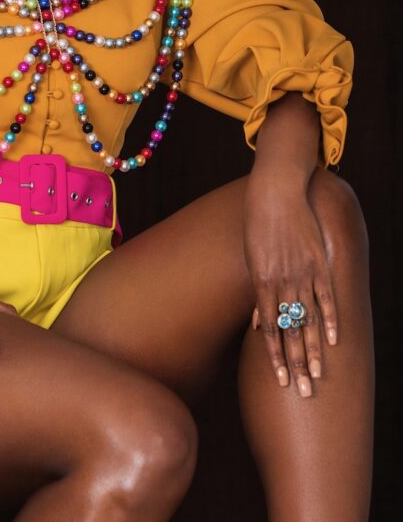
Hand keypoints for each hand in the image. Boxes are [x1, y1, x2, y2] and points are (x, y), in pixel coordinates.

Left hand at [243, 179, 338, 396]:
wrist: (275, 193)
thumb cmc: (258, 227)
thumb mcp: (251, 260)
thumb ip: (257, 295)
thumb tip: (256, 325)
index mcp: (262, 283)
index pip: (269, 330)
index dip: (275, 358)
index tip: (281, 381)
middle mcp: (282, 283)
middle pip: (290, 332)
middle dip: (296, 364)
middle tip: (303, 392)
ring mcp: (302, 274)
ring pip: (309, 319)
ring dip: (314, 350)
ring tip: (319, 375)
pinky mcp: (318, 263)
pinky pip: (326, 296)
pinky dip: (331, 318)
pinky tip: (334, 341)